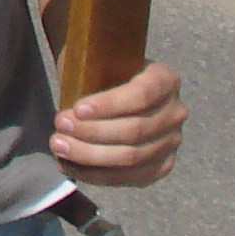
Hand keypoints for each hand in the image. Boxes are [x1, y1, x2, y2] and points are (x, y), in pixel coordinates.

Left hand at [54, 61, 186, 185]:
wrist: (113, 84)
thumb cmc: (101, 69)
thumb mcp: (97, 57)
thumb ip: (89, 71)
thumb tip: (70, 107)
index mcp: (165, 79)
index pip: (141, 95)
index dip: (109, 105)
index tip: (77, 109)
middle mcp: (175, 112)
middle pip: (135, 130)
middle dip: (92, 132)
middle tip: (60, 126)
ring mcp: (171, 142)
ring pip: (132, 158)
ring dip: (90, 155)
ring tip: (59, 146)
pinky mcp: (161, 166)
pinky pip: (130, 178)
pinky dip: (97, 174)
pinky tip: (69, 166)